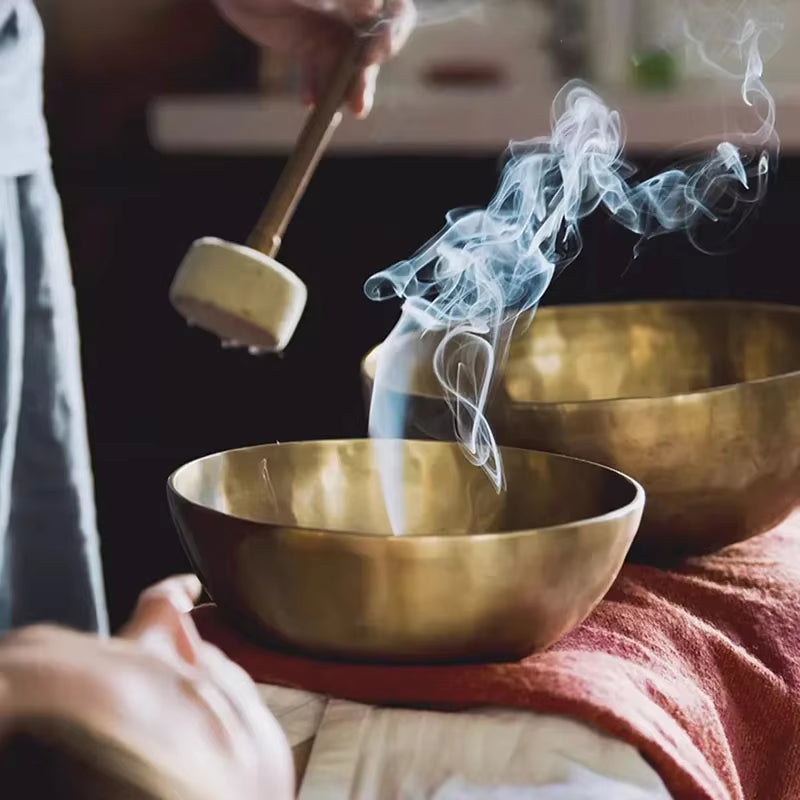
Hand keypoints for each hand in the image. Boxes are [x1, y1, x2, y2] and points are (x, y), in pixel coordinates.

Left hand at [213, 0, 416, 116]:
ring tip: (339, 110)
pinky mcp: (312, 47)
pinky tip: (309, 101)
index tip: (376, 54)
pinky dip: (317, 89)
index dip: (392, 33)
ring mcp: (334, 29)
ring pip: (350, 66)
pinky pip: (321, 74)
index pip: (396, 11)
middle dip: (366, 74)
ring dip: (347, 90)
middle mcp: (354, 9)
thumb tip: (373, 8)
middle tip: (358, 102)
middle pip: (375, 46)